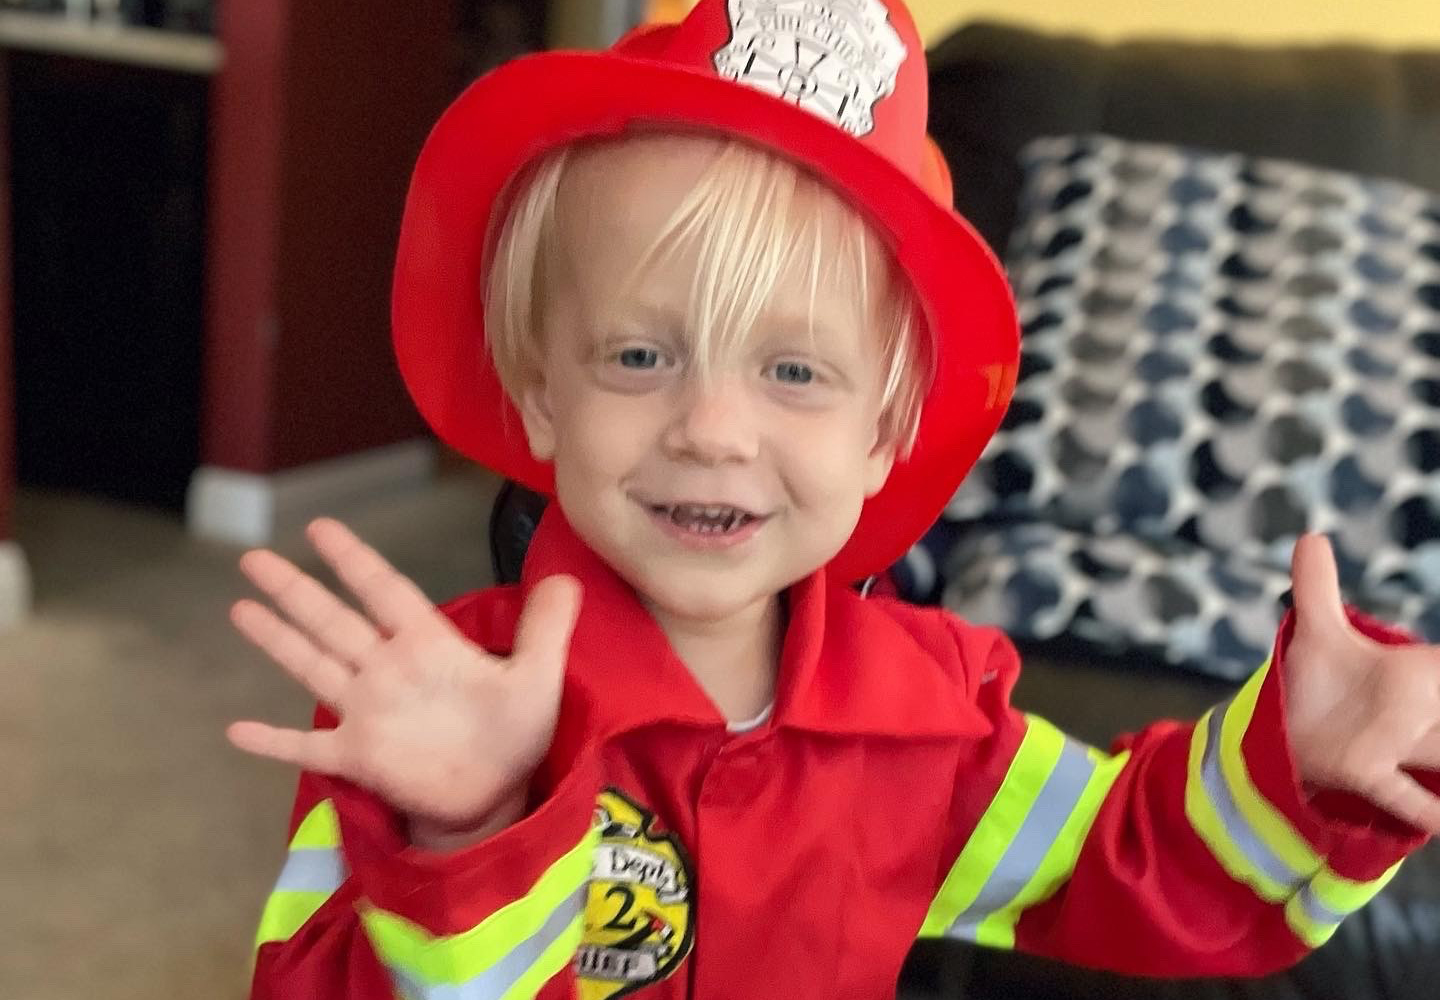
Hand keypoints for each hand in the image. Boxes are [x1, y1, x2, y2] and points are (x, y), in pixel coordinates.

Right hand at [226, 518, 581, 838]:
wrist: (499, 797)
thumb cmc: (515, 734)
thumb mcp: (539, 676)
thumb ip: (547, 628)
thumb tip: (569, 576)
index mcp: (427, 645)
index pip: (385, 591)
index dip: (353, 560)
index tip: (319, 527)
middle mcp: (388, 670)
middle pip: (333, 621)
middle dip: (295, 590)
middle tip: (253, 557)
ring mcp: (368, 713)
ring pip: (314, 667)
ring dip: (278, 640)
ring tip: (240, 608)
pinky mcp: (359, 757)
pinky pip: (308, 748)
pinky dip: (274, 741)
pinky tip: (235, 730)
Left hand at [1283, 533, 1439, 833]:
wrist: (1286, 729)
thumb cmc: (1317, 681)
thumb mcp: (1317, 632)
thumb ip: (1317, 586)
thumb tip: (1311, 536)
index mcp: (1418, 673)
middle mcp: (1420, 712)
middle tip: (1438, 710)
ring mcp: (1400, 747)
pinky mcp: (1367, 774)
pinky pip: (1407, 799)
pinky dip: (1427, 813)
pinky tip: (1435, 825)